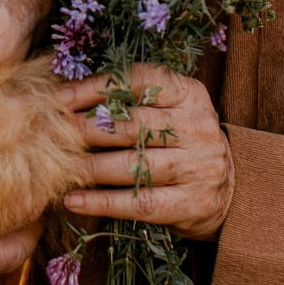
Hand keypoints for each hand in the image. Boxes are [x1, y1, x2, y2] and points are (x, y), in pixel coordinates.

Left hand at [62, 66, 231, 238]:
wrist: (232, 188)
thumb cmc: (181, 142)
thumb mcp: (168, 110)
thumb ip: (130, 100)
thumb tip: (66, 96)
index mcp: (190, 94)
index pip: (140, 81)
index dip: (97, 88)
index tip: (60, 97)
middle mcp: (197, 127)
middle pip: (133, 125)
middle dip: (86, 129)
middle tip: (51, 133)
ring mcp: (198, 166)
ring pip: (135, 165)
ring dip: (90, 167)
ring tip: (58, 167)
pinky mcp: (192, 203)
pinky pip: (139, 202)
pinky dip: (102, 203)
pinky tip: (73, 201)